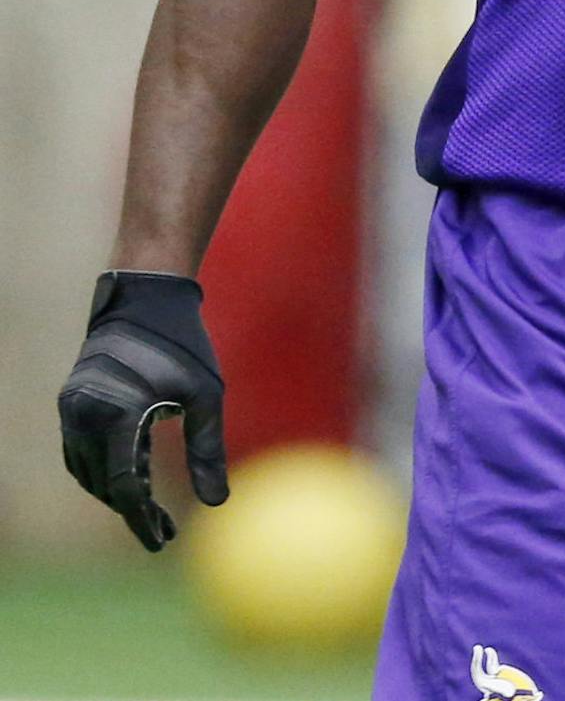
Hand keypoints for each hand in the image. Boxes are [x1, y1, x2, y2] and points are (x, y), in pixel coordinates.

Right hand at [57, 272, 227, 549]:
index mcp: (117, 415)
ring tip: (151, 510)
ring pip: (88, 471)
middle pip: (103, 484)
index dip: (142, 519)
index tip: (162, 542)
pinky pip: (83, 451)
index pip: (124, 486)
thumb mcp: (205, 395)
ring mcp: (72, 409)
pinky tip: (131, 478)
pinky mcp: (73, 402)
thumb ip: (207, 450)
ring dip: (116, 493)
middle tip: (164, 531)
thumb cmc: (182, 343)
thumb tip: (218, 503)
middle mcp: (84, 415)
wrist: (144, 297)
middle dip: (132, 511)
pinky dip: (104, 470)